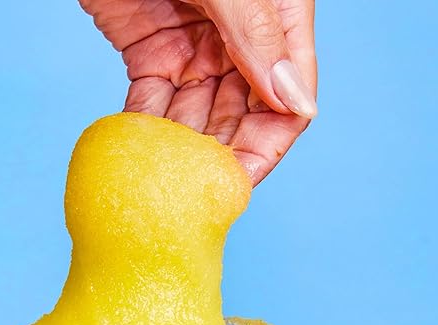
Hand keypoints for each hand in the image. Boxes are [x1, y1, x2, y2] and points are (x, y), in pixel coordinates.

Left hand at [81, 0, 317, 184]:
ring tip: (164, 181)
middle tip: (193, 193)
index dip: (267, 146)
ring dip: (182, 150)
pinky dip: (146, 129)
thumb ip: (257, 33)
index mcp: (274, 19)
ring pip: (197, 118)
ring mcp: (195, 47)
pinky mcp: (151, 51)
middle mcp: (240, 40)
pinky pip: (153, 103)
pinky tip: (140, 155)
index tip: (237, 184)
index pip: (286, 100)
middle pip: (242, 117)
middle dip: (220, 156)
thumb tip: (297, 103)